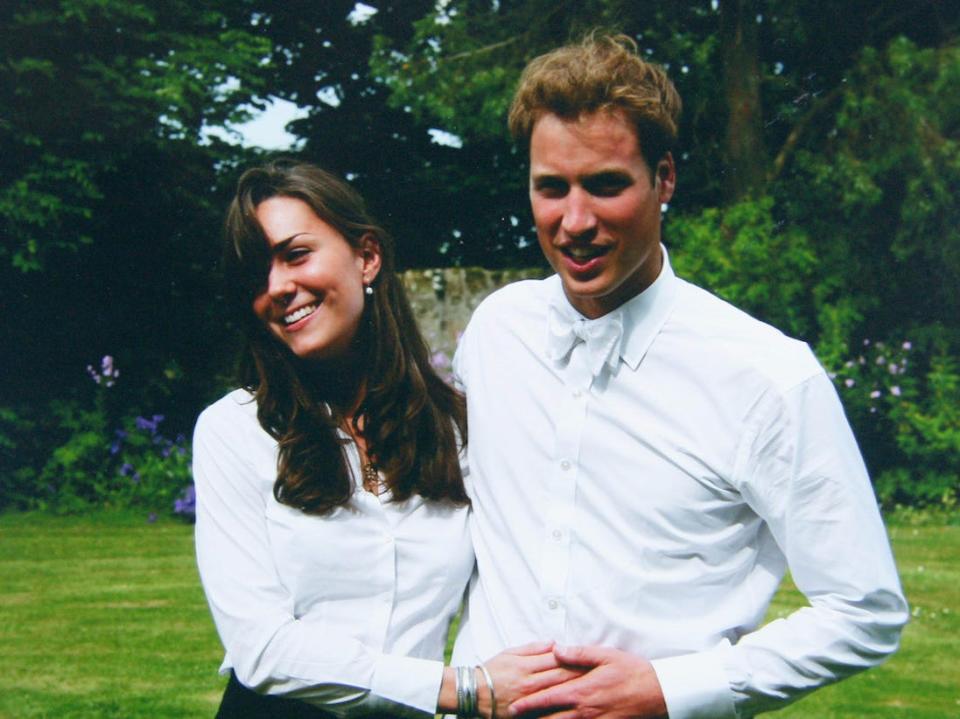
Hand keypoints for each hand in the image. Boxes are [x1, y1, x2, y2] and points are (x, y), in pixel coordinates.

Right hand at [480, 641, 585, 718]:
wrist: (474, 693)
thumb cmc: (491, 671)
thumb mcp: (510, 653)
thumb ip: (532, 648)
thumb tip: (554, 643)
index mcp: (527, 666)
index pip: (557, 660)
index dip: (575, 658)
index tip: (591, 658)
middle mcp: (530, 683)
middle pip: (561, 677)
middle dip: (582, 674)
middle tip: (601, 673)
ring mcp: (530, 701)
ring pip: (558, 694)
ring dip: (576, 690)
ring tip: (594, 689)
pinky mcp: (528, 714)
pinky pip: (549, 711)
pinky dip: (562, 708)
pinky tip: (574, 707)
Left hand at [507, 645, 666, 718]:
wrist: (658, 692)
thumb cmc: (631, 671)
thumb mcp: (605, 655)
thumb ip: (578, 654)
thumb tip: (556, 649)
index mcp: (582, 691)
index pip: (548, 699)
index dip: (529, 704)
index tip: (514, 707)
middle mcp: (585, 710)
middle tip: (516, 718)